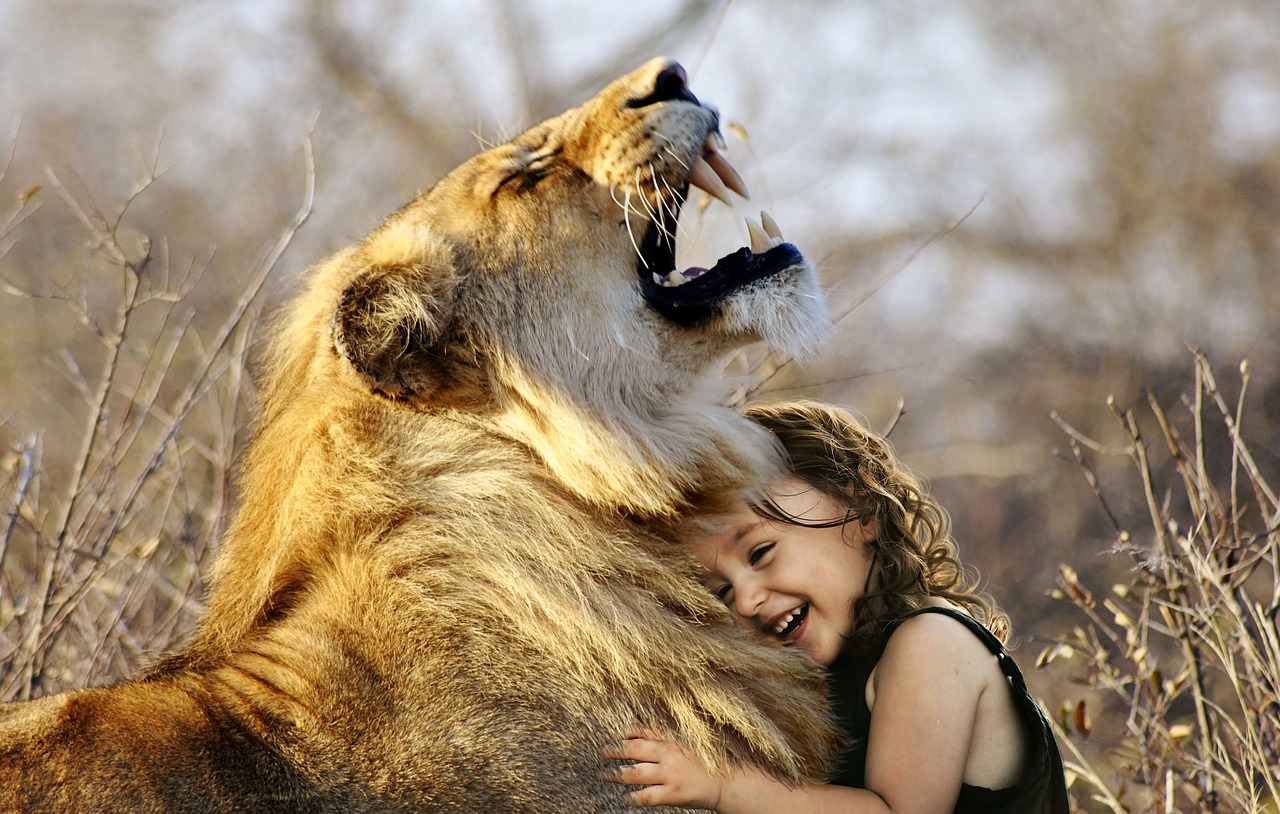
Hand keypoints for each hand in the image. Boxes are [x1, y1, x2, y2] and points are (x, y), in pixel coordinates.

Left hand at [603, 729, 724, 809]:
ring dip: (617, 775)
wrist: (724, 783)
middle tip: (604, 752)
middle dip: (616, 751)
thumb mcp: (684, 744)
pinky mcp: (672, 794)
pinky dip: (632, 798)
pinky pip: (645, 797)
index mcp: (672, 740)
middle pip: (635, 750)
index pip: (644, 731)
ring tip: (605, 775)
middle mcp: (669, 755)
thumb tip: (631, 733)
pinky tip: (625, 798)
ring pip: (635, 774)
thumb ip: (660, 737)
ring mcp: (670, 775)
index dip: (627, 733)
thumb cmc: (701, 763)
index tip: (616, 736)